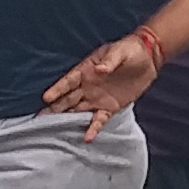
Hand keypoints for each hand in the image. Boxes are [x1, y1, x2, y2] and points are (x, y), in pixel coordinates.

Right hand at [42, 28, 163, 136]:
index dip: (57, 89)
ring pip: (78, 111)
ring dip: (67, 120)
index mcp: (86, 70)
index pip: (68, 81)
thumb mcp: (120, 51)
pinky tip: (87, 138)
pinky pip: (99, 120)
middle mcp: (88, 86)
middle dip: (54, 109)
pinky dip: (93, 128)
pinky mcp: (110, 107)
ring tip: (53, 131)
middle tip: (40, 119)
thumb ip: (110, 61)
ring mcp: (98, 98)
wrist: (148, 59)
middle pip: (68, 99)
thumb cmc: (131, 50)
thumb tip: (99, 70)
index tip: (46, 98)